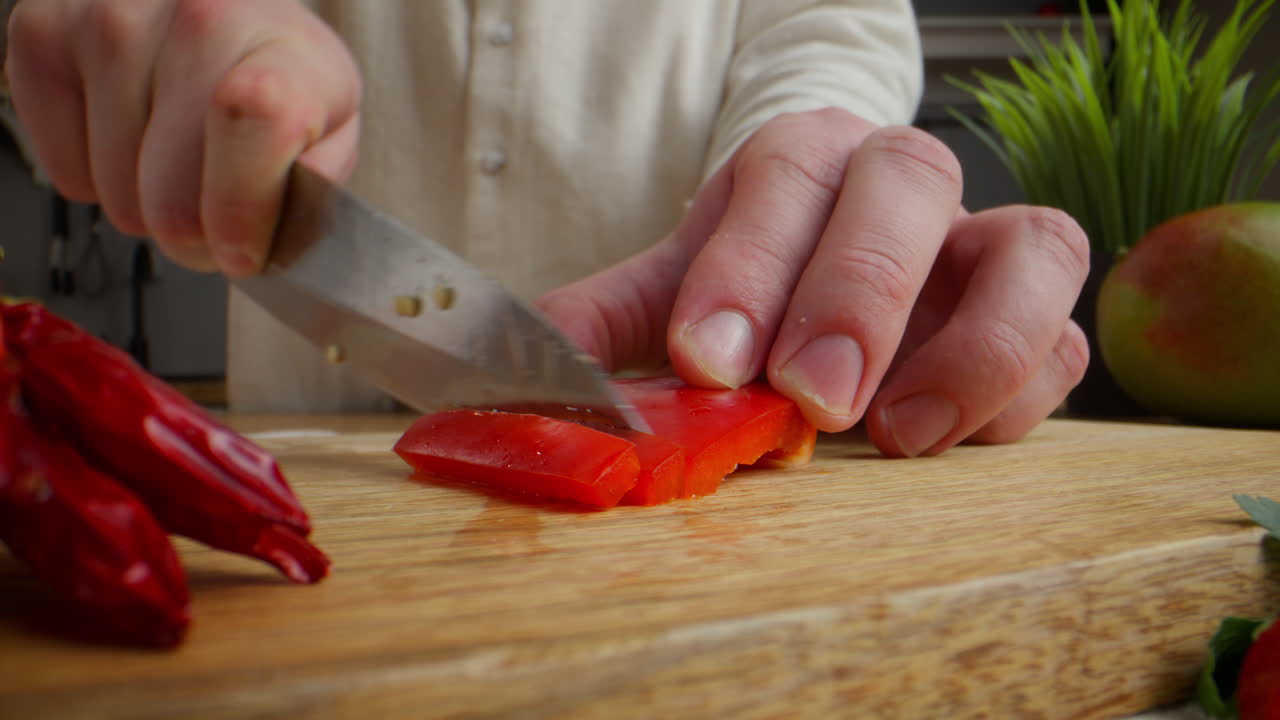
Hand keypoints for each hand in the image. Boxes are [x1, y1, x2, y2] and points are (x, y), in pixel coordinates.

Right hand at [4, 0, 359, 275]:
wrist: (228, 16)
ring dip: (148, 202)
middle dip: (197, 234)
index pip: (252, 121)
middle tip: (218, 209)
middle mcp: (196, 18)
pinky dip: (97, 178)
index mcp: (284, 49)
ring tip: (178, 157)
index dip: (240, 211)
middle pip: (171, 199)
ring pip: (115, 198)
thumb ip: (317, 190)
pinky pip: (65, 175)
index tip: (241, 249)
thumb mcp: (333, 133)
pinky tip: (131, 137)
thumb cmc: (278, 79)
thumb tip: (273, 236)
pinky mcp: (44, 33)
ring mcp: (110, 20)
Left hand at [538, 108, 1089, 456]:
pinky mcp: (1033, 314)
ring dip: (971, 347)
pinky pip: (1063, 342)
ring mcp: (981, 243)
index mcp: (801, 158)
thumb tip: (520, 377)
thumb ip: (606, 326)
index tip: (707, 359)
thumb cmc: (747, 282)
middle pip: (910, 184)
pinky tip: (940, 440)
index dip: (749, 265)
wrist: (826, 268)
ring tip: (895, 434)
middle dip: (858, 295)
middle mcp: (898, 182)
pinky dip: (1015, 397)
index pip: (786, 177)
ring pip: (1032, 248)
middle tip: (812, 400)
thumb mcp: (668, 294)